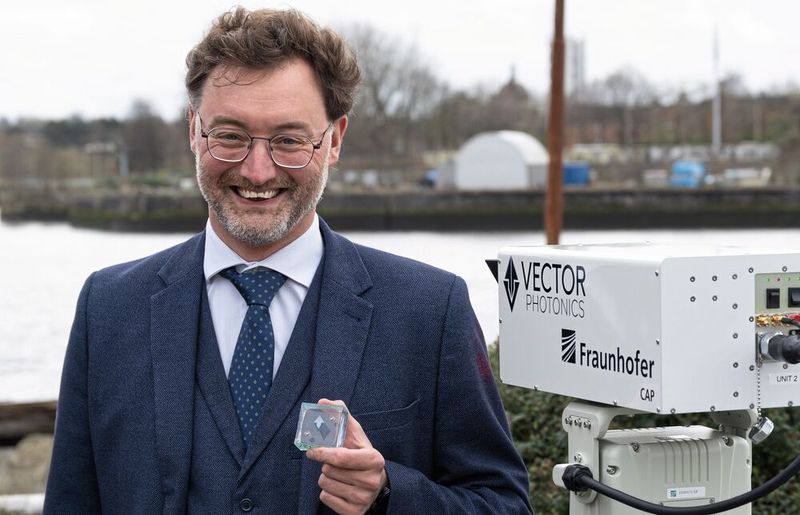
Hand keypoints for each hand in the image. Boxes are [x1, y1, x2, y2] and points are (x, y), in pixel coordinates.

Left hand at [306, 399, 387, 514]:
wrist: (377, 486)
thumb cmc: (361, 456)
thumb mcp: (355, 436)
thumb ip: (340, 417)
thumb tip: (323, 401)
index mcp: (374, 459)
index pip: (341, 457)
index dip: (322, 452)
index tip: (311, 450)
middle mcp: (371, 481)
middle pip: (330, 471)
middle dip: (327, 466)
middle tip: (336, 465)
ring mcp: (363, 499)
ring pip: (325, 485)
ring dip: (326, 479)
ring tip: (340, 476)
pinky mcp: (354, 513)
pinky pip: (325, 499)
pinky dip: (328, 493)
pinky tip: (340, 489)